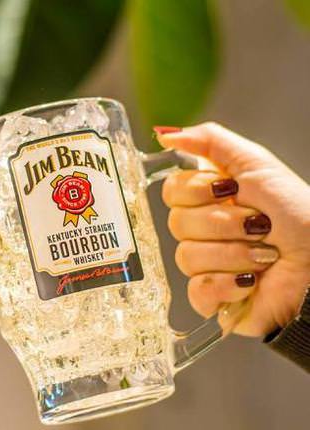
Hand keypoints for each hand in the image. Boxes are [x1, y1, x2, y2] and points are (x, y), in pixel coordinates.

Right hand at [155, 122, 309, 336]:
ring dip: (234, 254)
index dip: (197, 191)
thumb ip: (209, 142)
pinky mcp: (211, 298)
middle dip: (224, 224)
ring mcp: (204, 266)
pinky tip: (251, 281)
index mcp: (207, 199)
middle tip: (258, 225)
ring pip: (187, 257)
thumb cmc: (298, 214)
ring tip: (264, 256)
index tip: (231, 190)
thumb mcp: (256, 164)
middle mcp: (201, 231)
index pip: (171, 191)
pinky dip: (227, 285)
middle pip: (176, 223)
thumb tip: (165, 135)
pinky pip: (196, 291)